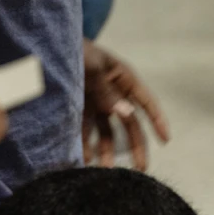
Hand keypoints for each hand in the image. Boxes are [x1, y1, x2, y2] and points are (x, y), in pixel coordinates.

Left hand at [82, 40, 170, 169]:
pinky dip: (86, 143)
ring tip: (105, 170)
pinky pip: (87, 128)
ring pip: (108, 130)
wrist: (47, 44)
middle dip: (136, 145)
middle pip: (130, 122)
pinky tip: (84, 158)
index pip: (146, 101)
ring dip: (108, 149)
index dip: (157, 120)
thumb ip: (107, 91)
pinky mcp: (80, 106)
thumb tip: (127, 114)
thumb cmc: (74, 49)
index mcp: (123, 77)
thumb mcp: (91, 67)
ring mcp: (97, 100)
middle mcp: (113, 92)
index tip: (166, 140)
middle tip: (141, 168)